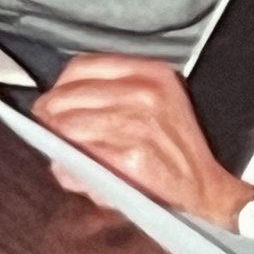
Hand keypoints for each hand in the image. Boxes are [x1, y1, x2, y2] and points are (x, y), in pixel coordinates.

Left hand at [33, 54, 251, 225]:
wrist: (204, 187)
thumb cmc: (174, 149)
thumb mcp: (152, 108)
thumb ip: (106, 102)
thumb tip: (54, 116)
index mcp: (152, 73)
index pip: (83, 65)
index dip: (59, 86)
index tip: (52, 103)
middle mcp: (146, 92)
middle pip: (70, 94)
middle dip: (52, 114)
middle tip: (49, 132)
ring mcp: (139, 122)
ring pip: (69, 124)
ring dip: (59, 141)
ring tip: (64, 153)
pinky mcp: (131, 155)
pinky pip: (81, 154)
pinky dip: (71, 164)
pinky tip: (76, 170)